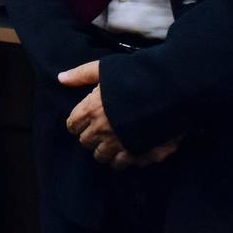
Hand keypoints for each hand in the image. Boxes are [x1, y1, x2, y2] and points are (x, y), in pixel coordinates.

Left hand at [58, 59, 180, 169]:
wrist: (172, 89)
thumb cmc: (137, 75)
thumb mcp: (105, 69)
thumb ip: (81, 75)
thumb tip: (60, 78)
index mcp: (91, 110)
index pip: (73, 125)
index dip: (77, 123)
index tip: (83, 122)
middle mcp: (103, 130)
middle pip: (86, 143)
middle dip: (90, 137)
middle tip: (99, 131)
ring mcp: (121, 145)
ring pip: (103, 157)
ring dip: (106, 152)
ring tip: (113, 145)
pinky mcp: (140, 154)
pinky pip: (125, 164)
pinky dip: (125, 159)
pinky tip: (130, 151)